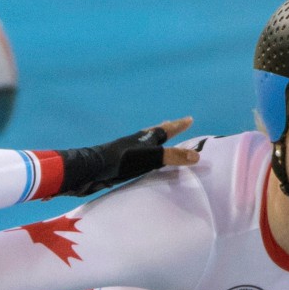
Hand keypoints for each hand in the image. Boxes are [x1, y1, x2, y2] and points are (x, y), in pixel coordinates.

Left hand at [54, 117, 198, 196]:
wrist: (91, 170)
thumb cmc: (121, 161)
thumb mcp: (151, 158)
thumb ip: (173, 157)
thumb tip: (196, 156)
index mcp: (144, 138)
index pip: (167, 130)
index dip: (179, 126)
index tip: (190, 119)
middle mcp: (135, 143)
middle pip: (153, 134)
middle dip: (166, 130)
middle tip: (173, 125)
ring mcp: (125, 154)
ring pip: (143, 146)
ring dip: (153, 145)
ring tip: (157, 145)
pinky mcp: (117, 166)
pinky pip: (136, 160)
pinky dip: (143, 159)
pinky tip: (138, 166)